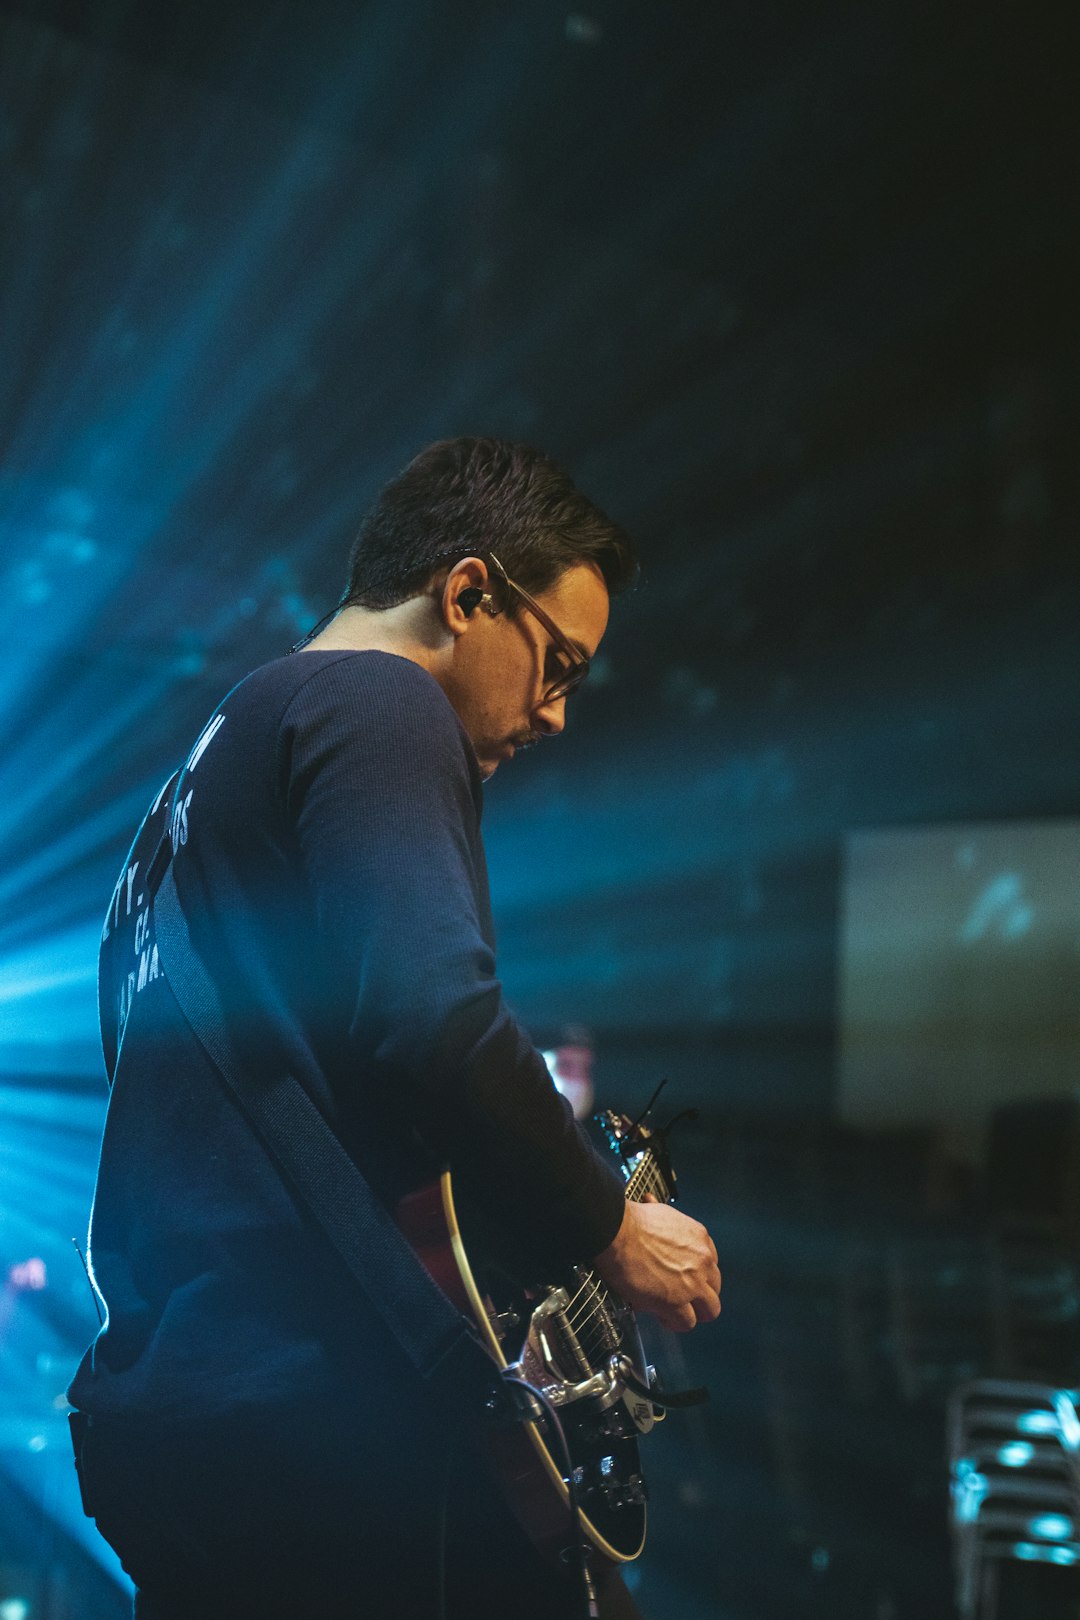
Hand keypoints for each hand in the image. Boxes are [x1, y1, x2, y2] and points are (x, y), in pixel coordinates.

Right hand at [592, 1195, 721, 1332]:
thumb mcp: (658, 1212)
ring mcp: (693, 1283)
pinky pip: (687, 1323)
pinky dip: (675, 1323)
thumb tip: (649, 1206)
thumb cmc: (630, 1221)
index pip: (711, 1264)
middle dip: (701, 1296)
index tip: (685, 1278)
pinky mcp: (677, 1302)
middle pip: (715, 1288)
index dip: (697, 1274)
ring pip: (710, 1310)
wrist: (617, 1232)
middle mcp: (702, 1261)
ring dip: (694, 1313)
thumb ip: (663, 1222)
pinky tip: (663, 1318)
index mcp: (699, 1238)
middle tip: (685, 1300)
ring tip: (676, 1314)